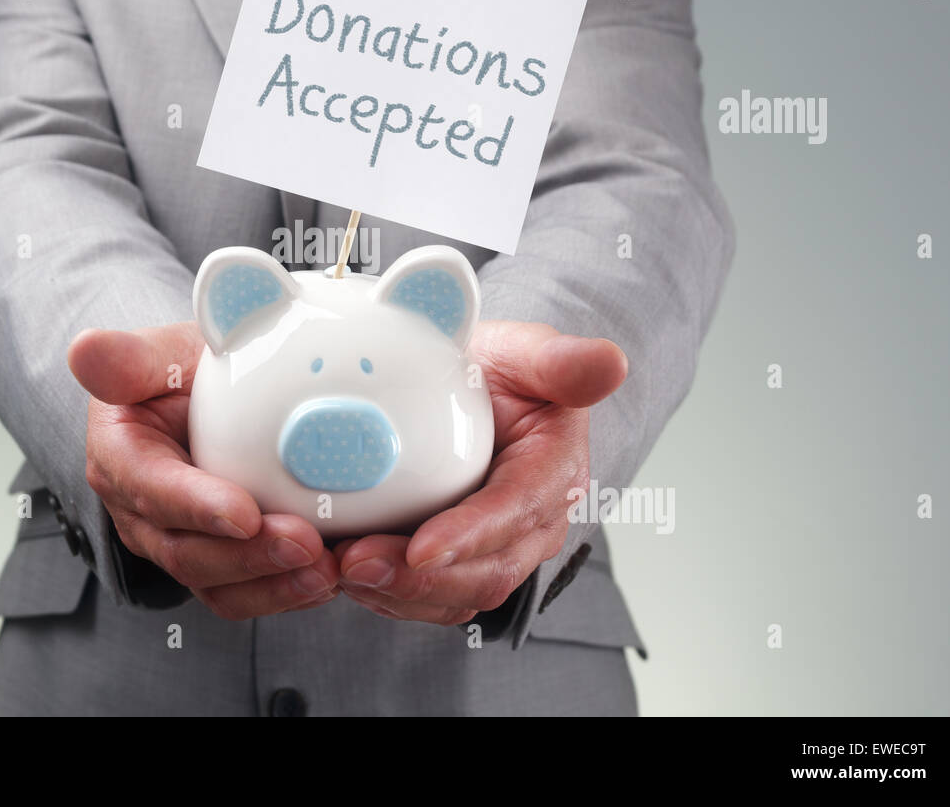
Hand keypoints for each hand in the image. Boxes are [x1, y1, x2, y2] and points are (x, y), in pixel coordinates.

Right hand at [68, 323, 339, 619]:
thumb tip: (85, 350)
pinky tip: (330, 577)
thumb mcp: (160, 352)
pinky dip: (287, 591)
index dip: (196, 505)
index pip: (151, 488)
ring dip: (273, 585)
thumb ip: (128, 356)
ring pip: (217, 583)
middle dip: (247, 557)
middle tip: (305, 544)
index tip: (245, 513)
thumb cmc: (180, 373)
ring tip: (325, 571)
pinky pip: (245, 591)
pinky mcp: (215, 561)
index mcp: (120, 455)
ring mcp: (177, 542)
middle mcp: (141, 511)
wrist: (199, 397)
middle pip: (185, 551)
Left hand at [334, 321, 626, 624]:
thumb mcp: (530, 352)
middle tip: (357, 563)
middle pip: (484, 572)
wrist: (482, 393)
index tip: (422, 547)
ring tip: (339, 571)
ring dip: (394, 594)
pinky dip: (384, 594)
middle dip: (420, 579)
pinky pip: (426, 597)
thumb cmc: (505, 373)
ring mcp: (494, 550)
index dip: (470, 535)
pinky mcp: (458, 564)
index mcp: (553, 472)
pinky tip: (341, 574)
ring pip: (452, 595)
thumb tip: (610, 362)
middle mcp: (530, 525)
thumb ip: (564, 360)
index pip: (516, 511)